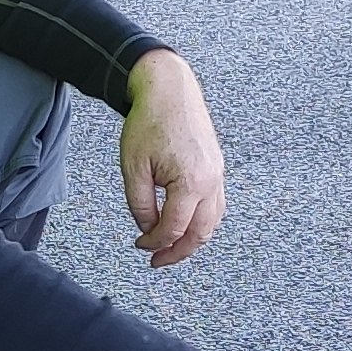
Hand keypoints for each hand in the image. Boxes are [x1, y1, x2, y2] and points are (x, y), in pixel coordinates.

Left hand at [118, 50, 225, 267]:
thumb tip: (148, 228)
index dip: (154, 243)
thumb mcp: (133, 168)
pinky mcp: (217, 167)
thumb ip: (139, 204)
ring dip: (193, 239)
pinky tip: (185, 224)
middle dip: (178, 251)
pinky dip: (202, 221)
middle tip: (157, 260)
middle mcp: (211, 181)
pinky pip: (216, 205)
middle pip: (200, 233)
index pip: (173, 228)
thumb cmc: (149, 122)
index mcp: (190, 183)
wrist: (169, 89)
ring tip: (171, 247)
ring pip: (212, 222)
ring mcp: (218, 174)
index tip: (139, 245)